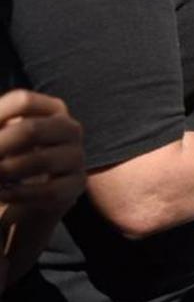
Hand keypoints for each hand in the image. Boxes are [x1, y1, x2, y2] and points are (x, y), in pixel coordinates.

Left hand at [0, 90, 85, 210]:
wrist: (21, 200)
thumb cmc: (6, 158)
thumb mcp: (1, 138)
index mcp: (51, 109)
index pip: (23, 101)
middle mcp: (70, 129)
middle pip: (31, 130)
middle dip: (0, 147)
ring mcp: (77, 157)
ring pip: (41, 161)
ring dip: (6, 172)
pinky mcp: (76, 185)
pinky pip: (49, 190)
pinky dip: (18, 194)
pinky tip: (3, 194)